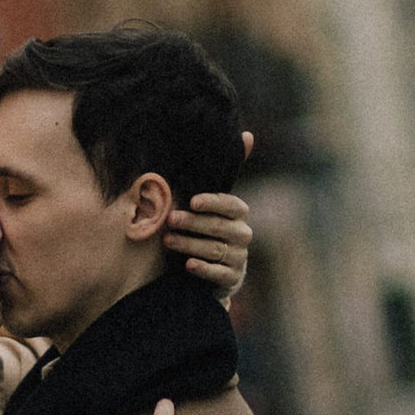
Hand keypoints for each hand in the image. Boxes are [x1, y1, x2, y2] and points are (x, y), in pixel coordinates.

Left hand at [166, 138, 258, 295]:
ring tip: (167, 241)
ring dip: (190, 244)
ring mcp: (238, 257)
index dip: (213, 202)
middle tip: (170, 219)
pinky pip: (220, 274)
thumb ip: (222, 173)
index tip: (192, 200)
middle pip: (220, 227)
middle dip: (194, 223)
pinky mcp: (231, 278)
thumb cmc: (207, 227)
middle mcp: (243, 234)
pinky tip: (188, 265)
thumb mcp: (210, 202)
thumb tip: (247, 135)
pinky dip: (204, 269)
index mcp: (238, 213)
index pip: (230, 204)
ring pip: (216, 249)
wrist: (212, 267)